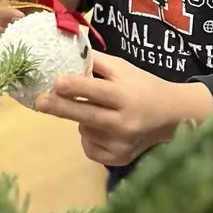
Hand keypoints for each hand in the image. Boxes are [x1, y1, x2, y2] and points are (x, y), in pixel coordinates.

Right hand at [0, 0, 82, 30]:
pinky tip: (29, 40)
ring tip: (27, 31)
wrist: (66, 3)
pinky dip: (15, 37)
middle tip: (20, 18)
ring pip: (0, 19)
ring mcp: (11, 11)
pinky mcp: (15, 26)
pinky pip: (8, 33)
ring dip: (10, 26)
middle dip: (4, 11)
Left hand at [37, 51, 212, 166]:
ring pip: (85, 130)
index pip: (99, 91)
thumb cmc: (143, 86)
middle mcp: (125, 122)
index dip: (77, 86)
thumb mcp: (123, 68)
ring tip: (102, 112)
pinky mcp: (119, 158)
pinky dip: (89, 137)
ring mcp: (122, 144)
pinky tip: (103, 129)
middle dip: (61, 108)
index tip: (57, 82)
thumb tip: (65, 53)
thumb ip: (96, 62)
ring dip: (83, 119)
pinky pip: (89, 148)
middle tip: (39, 102)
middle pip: (88, 115)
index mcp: (126, 95)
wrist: (173, 116)